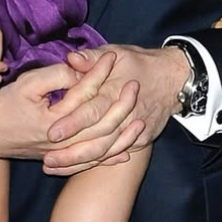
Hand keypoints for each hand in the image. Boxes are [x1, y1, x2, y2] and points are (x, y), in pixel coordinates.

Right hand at [0, 50, 142, 175]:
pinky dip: (110, 158)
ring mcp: (62, 153)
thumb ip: (55, 76)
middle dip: (121, 104)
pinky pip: (90, 162)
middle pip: (101, 124)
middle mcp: (61, 140)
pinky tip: (126, 151)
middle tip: (134, 84)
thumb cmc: (2, 107)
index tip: (112, 57)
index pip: (85, 93)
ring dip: (123, 134)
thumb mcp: (26, 84)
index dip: (99, 73)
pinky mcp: (60, 160)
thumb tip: (80, 70)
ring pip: (101, 147)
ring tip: (140, 119)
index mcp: (53, 119)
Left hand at [45, 45, 188, 166]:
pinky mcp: (141, 140)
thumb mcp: (117, 52)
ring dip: (79, 162)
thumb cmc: (140, 63)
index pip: (92, 110)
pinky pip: (116, 154)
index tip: (51, 134)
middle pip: (97, 139)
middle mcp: (125, 115)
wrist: (173, 78)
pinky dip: (97, 163)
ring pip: (105, 152)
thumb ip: (92, 57)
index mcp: (115, 92)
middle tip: (47, 159)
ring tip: (53, 167)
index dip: (72, 123)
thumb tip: (71, 58)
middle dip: (71, 152)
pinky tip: (75, 168)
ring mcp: (135, 130)